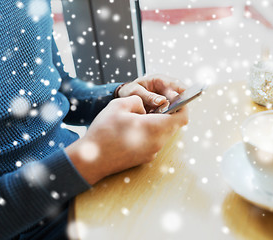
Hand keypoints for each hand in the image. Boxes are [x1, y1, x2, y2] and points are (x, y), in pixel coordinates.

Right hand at [66, 95, 187, 184]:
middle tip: (153, 105)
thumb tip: (144, 106)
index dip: (182, 105)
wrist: (91, 161)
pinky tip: (133, 129)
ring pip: (163, 133)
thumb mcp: (118, 105)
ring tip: (139, 117)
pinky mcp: (145, 158)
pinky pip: (154, 141)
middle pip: (173, 125)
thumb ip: (137, 100)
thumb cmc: (103, 133)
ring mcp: (152, 152)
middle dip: (167, 113)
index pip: (182, 117)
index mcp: (155, 128)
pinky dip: (150, 133)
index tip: (175, 99)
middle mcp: (157, 142)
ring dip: (157, 123)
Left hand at [118, 74, 185, 112]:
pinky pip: (168, 111)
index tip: (187, 94)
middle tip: (177, 110)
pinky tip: (161, 119)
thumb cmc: (130, 91)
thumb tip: (162, 101)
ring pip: (174, 104)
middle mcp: (164, 88)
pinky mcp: (163, 107)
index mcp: (159, 80)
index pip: (174, 82)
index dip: (182, 88)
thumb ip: (148, 96)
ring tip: (164, 116)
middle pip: (177, 95)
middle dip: (179, 103)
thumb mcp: (136, 91)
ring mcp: (165, 98)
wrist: (125, 97)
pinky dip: (166, 115)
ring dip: (172, 111)